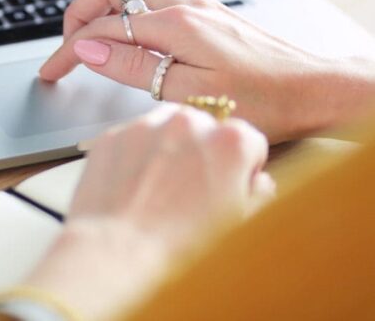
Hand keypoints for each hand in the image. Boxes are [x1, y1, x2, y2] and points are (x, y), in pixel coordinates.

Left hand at [25, 105, 272, 318]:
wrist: (120, 252)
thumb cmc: (183, 247)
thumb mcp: (240, 224)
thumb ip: (260, 193)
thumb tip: (259, 181)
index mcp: (230, 143)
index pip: (250, 141)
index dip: (244, 167)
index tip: (231, 186)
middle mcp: (189, 123)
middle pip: (206, 128)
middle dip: (203, 152)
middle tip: (191, 190)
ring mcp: (147, 125)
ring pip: (168, 126)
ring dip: (170, 146)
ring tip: (161, 187)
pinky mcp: (114, 135)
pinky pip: (134, 137)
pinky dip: (136, 154)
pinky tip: (134, 187)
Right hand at [39, 0, 374, 142]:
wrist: (314, 90)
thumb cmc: (260, 100)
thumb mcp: (187, 95)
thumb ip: (133, 67)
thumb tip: (89, 48)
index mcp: (174, 25)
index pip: (102, 29)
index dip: (68, 51)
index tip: (50, 71)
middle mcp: (184, 4)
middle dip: (79, 13)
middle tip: (66, 46)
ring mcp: (197, 3)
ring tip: (92, 30)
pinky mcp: (207, 9)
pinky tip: (132, 20)